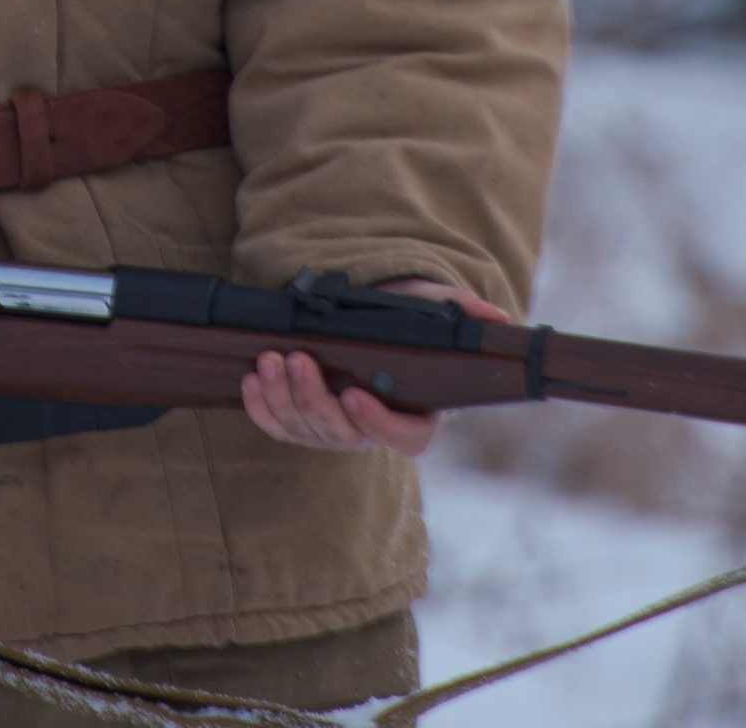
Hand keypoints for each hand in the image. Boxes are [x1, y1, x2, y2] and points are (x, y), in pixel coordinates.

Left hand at [240, 278, 510, 459]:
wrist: (367, 320)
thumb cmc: (405, 319)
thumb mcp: (432, 308)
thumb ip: (460, 312)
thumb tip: (493, 319)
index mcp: (415, 415)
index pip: (403, 437)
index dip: (378, 423)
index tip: (356, 393)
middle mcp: (372, 430)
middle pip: (342, 434)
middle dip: (314, 399)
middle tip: (297, 360)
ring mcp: (334, 430)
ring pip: (306, 430)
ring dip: (283, 398)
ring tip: (270, 359)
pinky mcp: (301, 421)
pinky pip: (279, 426)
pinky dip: (262, 408)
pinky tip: (252, 379)